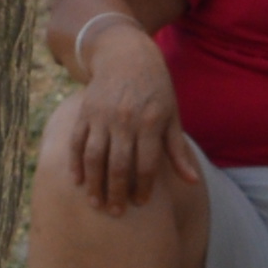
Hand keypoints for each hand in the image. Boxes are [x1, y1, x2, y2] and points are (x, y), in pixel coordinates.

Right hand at [58, 19, 183, 209]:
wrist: (126, 55)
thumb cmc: (155, 88)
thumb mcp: (171, 114)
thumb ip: (177, 149)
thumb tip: (192, 182)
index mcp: (150, 122)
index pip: (146, 165)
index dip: (143, 188)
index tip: (140, 203)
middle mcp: (125, 120)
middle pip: (118, 166)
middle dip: (117, 193)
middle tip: (116, 212)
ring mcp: (102, 116)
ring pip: (95, 157)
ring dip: (94, 184)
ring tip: (96, 203)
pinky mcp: (85, 112)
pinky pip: (77, 143)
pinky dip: (75, 163)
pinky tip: (78, 181)